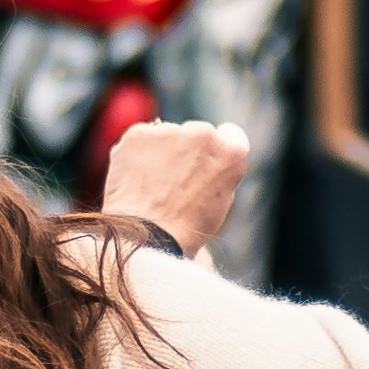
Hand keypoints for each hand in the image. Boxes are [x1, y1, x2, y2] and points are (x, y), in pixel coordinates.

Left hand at [99, 117, 248, 257]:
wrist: (147, 237)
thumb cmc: (186, 228)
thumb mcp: (220, 201)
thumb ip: (217, 170)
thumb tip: (201, 158)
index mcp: (232, 152)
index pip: (229, 134)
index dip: (215, 152)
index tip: (204, 165)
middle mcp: (204, 134)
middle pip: (196, 132)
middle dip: (187, 150)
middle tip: (174, 182)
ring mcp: (169, 131)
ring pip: (166, 135)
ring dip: (161, 151)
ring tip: (153, 186)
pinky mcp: (139, 134)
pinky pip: (140, 139)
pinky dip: (136, 154)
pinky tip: (136, 179)